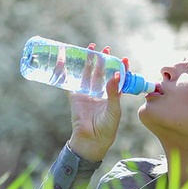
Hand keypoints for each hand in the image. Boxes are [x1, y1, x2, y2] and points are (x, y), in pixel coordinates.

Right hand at [67, 44, 129, 161]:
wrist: (92, 140)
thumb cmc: (107, 127)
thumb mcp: (114, 109)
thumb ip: (114, 92)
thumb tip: (116, 75)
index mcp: (111, 95)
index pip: (116, 78)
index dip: (119, 68)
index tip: (123, 58)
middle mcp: (99, 92)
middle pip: (101, 72)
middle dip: (102, 60)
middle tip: (105, 48)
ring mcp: (86, 93)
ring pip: (87, 73)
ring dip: (88, 61)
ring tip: (91, 48)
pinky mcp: (74, 96)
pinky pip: (69, 81)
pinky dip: (65, 70)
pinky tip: (64, 59)